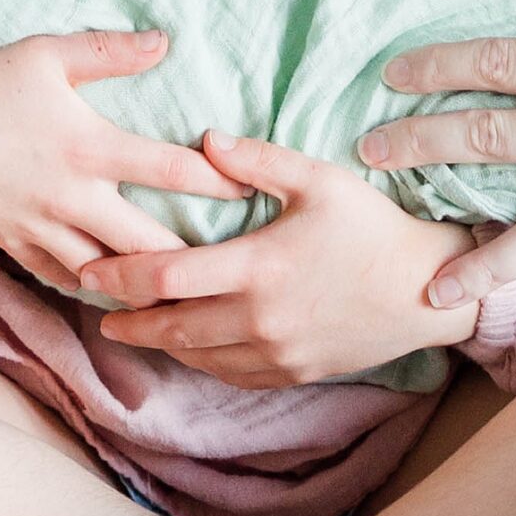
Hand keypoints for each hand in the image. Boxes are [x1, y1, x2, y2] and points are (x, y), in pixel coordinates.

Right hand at [0, 32, 248, 292]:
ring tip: (184, 300)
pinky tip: (116, 299)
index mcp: (89, 146)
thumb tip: (165, 42)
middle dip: (190, 261)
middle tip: (230, 272)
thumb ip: (109, 51)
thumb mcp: (45, 56)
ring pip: (106, 273)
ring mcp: (41, 227)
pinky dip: (91, 289)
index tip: (249, 191)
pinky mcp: (14, 244)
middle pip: (146, 241)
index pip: (169, 169)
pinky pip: (61, 278)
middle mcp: (72, 196)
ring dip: (144, 287)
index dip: (216, 181)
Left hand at [69, 131, 478, 386]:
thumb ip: (259, 160)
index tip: (90, 270)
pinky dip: (201, 360)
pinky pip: (231, 374)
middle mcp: (260, 318)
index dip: (120, 275)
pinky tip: (190, 346)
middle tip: (98, 310)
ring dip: (161, 343)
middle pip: (171, 327)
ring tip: (136, 326)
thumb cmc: (373, 227)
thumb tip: (207, 140)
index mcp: (259, 266)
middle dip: (127, 320)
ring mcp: (277, 352)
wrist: (426, 291)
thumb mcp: (320, 180)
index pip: (168, 277)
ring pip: (197, 356)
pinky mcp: (294, 372)